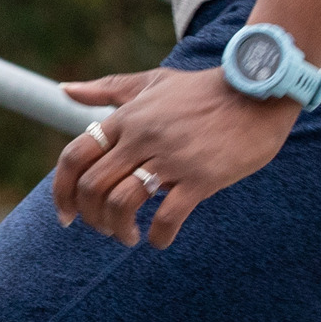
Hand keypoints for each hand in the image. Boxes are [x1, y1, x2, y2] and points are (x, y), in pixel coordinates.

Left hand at [47, 66, 297, 249]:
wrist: (259, 91)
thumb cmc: (205, 90)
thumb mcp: (152, 82)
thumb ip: (108, 89)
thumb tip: (64, 89)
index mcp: (127, 118)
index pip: (74, 157)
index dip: (61, 191)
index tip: (67, 215)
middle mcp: (142, 138)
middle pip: (92, 187)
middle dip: (90, 218)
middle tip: (105, 229)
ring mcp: (171, 158)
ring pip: (121, 204)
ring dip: (118, 230)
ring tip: (129, 237)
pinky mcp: (201, 177)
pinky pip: (167, 217)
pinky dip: (158, 236)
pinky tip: (160, 239)